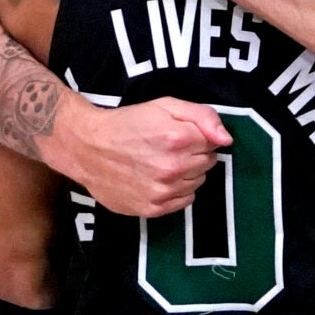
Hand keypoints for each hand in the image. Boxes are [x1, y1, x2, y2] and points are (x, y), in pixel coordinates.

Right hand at [51, 94, 230, 217]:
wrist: (88, 148)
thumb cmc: (128, 123)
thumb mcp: (165, 106)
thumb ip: (203, 117)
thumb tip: (226, 140)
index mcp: (178, 138)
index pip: (213, 143)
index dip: (198, 137)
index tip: (181, 134)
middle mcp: (173, 168)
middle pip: (208, 164)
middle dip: (194, 155)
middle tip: (170, 148)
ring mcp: (163, 191)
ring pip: (197, 184)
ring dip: (187, 174)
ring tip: (162, 163)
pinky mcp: (153, 208)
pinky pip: (184, 201)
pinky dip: (177, 191)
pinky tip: (159, 179)